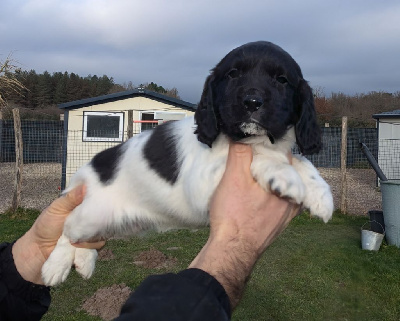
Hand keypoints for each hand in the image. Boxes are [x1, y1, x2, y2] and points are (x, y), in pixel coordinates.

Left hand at [12, 185, 104, 284]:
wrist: (39, 250)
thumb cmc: (46, 225)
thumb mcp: (57, 208)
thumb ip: (72, 197)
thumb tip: (86, 186)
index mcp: (84, 204)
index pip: (100, 197)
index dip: (102, 197)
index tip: (99, 198)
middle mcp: (92, 216)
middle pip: (106, 214)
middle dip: (95, 218)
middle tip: (81, 222)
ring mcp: (94, 231)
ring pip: (105, 229)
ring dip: (89, 234)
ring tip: (73, 237)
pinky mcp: (93, 245)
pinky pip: (100, 243)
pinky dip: (88, 245)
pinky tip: (76, 245)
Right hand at [190, 143, 299, 307]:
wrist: (232, 251)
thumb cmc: (233, 214)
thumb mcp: (233, 177)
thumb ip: (241, 153)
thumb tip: (243, 135)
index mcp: (288, 182)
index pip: (283, 153)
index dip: (267, 144)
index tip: (254, 142)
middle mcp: (294, 197)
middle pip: (285, 170)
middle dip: (270, 162)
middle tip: (252, 159)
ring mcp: (289, 212)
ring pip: (285, 187)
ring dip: (273, 179)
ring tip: (254, 176)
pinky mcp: (281, 224)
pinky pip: (282, 202)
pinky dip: (273, 195)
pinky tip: (259, 196)